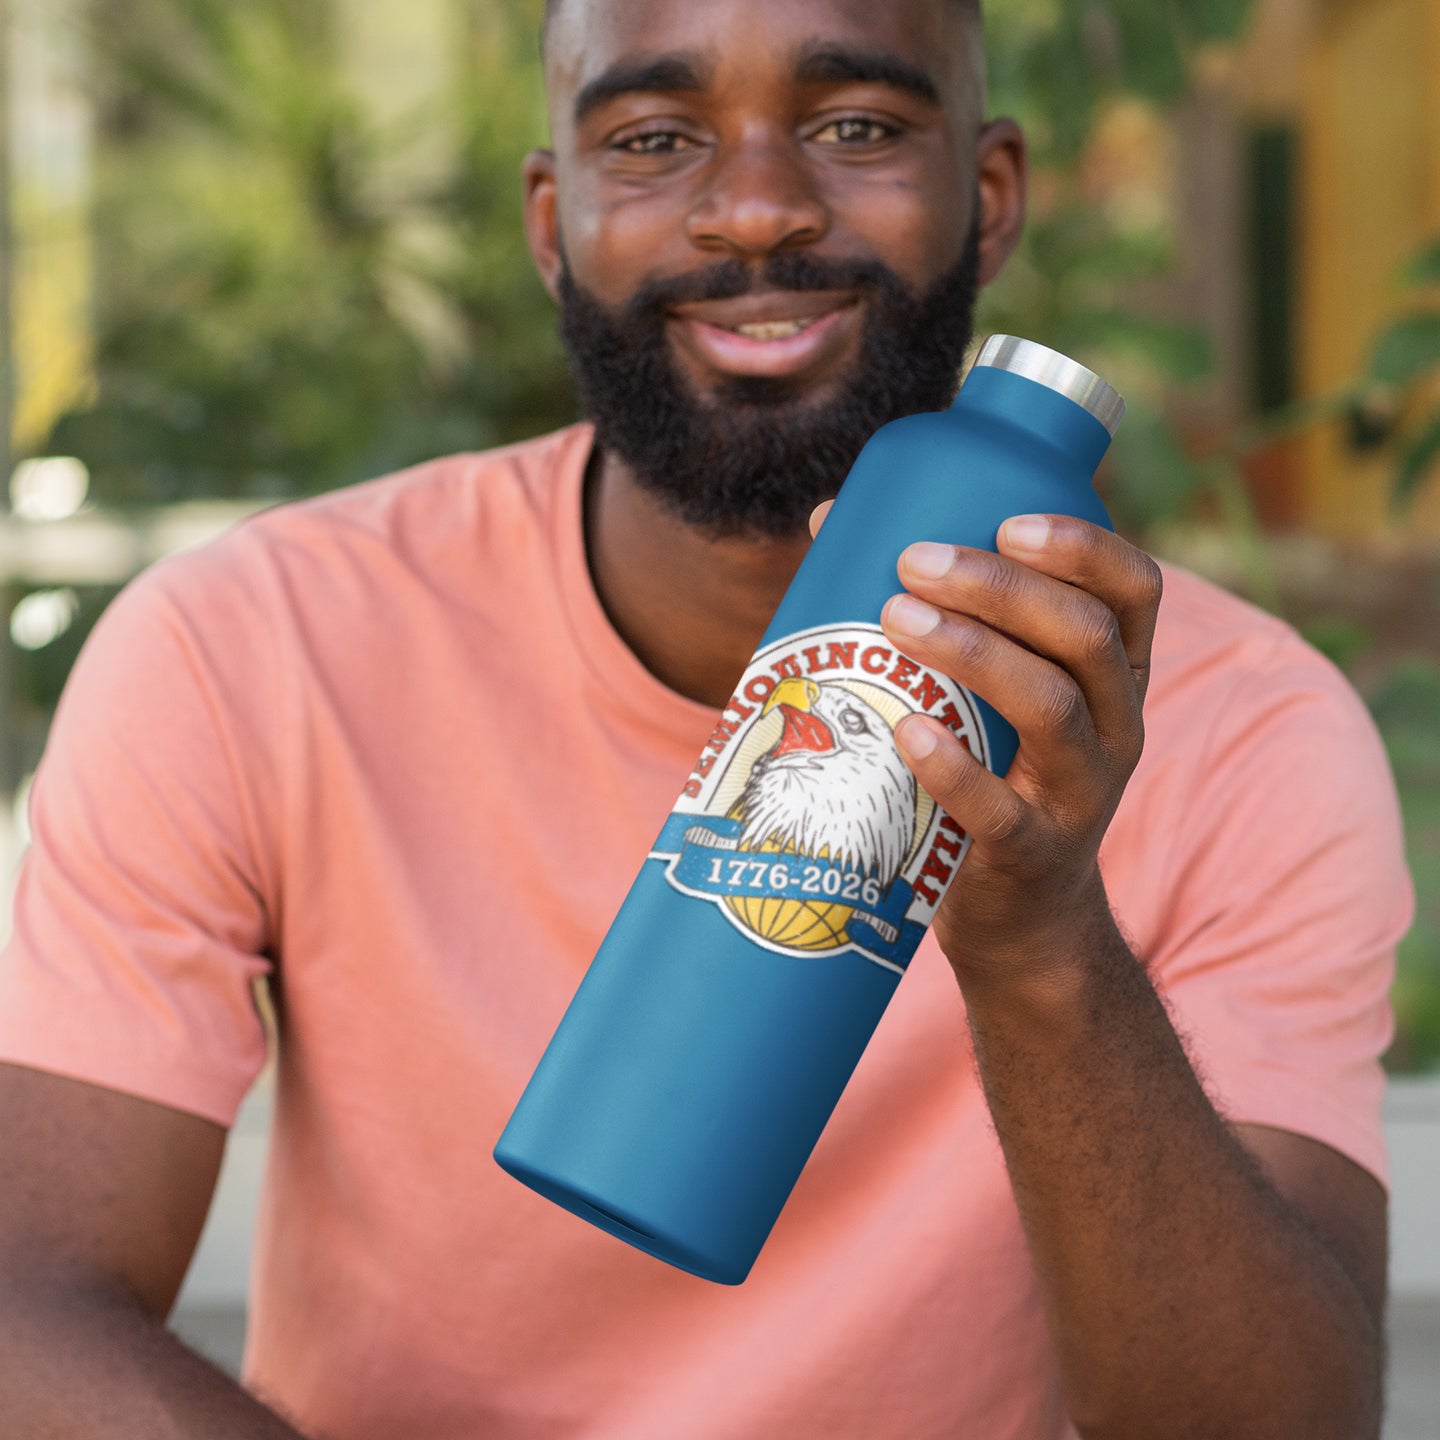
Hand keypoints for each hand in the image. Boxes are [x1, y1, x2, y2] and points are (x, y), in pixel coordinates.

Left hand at [811, 505, 1162, 985]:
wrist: (1021, 918)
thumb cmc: (994, 774)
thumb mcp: (993, 697)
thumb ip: (939, 612)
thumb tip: (829, 522)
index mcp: (1113, 674)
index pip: (1133, 590)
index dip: (1083, 546)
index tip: (1007, 520)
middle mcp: (1116, 726)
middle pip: (1085, 636)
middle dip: (1002, 588)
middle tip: (914, 562)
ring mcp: (1080, 796)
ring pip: (1053, 709)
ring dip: (975, 654)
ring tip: (896, 619)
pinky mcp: (1032, 857)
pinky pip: (1003, 811)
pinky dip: (954, 768)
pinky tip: (905, 729)